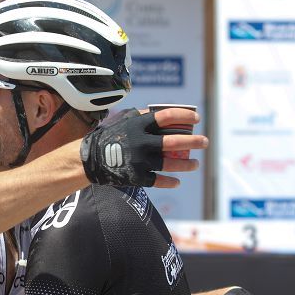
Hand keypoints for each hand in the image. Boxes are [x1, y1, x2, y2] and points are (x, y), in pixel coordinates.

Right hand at [80, 110, 207, 188]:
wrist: (90, 159)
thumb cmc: (109, 137)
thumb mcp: (122, 120)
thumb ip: (142, 116)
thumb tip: (165, 113)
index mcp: (138, 125)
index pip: (167, 116)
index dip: (184, 116)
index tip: (196, 119)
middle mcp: (141, 142)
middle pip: (174, 141)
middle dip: (194, 142)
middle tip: (205, 142)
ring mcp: (140, 160)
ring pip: (170, 163)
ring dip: (186, 164)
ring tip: (195, 164)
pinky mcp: (137, 176)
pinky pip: (158, 180)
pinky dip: (170, 181)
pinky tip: (177, 181)